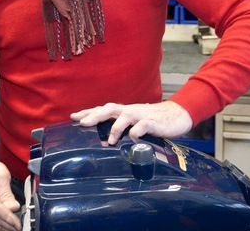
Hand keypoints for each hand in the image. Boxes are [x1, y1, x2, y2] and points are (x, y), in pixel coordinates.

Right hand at [0, 155, 21, 230]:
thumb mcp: (0, 176)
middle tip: (21, 227)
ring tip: (17, 228)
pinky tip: (10, 226)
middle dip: (8, 224)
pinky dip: (2, 223)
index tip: (18, 224)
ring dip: (6, 226)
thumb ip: (6, 194)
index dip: (8, 218)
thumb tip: (13, 208)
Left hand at [70, 101, 192, 144]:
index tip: (72, 117)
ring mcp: (142, 115)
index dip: (88, 112)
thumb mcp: (135, 124)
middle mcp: (131, 111)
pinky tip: (133, 138)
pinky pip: (145, 125)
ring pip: (126, 115)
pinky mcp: (155, 122)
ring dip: (116, 127)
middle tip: (82, 123)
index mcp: (124, 111)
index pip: (103, 110)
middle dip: (95, 115)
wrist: (178, 115)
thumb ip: (121, 129)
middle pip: (110, 108)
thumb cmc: (153, 121)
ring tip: (109, 140)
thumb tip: (104, 141)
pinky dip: (138, 130)